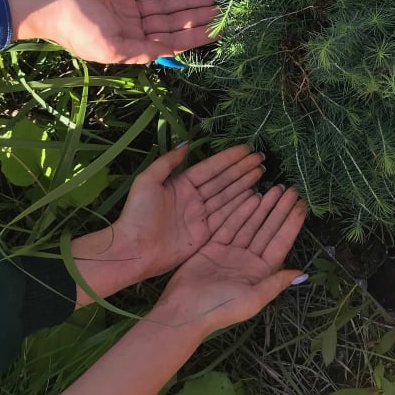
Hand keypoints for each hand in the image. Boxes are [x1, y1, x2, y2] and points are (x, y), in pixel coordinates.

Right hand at [2, 0, 217, 62]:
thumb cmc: (75, 27)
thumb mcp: (110, 46)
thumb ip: (141, 51)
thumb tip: (170, 55)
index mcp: (131, 46)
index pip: (171, 41)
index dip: (196, 36)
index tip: (220, 29)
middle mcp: (134, 28)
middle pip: (173, 21)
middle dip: (197, 15)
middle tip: (223, 6)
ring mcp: (129, 7)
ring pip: (166, 3)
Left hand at [72, 143, 264, 301]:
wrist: (132, 250)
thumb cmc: (137, 214)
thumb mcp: (147, 181)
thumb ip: (167, 162)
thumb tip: (185, 145)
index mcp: (181, 184)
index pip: (210, 168)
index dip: (228, 158)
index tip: (246, 149)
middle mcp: (194, 198)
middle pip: (222, 181)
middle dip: (241, 170)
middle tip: (261, 159)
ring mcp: (200, 217)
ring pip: (227, 197)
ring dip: (244, 185)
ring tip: (261, 173)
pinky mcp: (204, 234)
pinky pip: (226, 217)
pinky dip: (241, 207)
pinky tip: (255, 197)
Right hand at [156, 185, 306, 333]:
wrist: (185, 310)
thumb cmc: (222, 307)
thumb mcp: (254, 298)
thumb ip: (276, 282)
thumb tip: (302, 273)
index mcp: (261, 272)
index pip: (280, 243)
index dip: (292, 224)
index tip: (302, 205)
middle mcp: (249, 260)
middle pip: (268, 230)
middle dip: (280, 210)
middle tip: (291, 189)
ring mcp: (232, 252)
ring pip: (251, 224)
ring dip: (263, 207)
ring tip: (276, 188)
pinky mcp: (214, 246)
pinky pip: (231, 225)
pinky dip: (241, 212)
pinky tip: (253, 197)